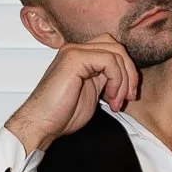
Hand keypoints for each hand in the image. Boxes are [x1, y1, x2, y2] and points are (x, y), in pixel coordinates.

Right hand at [5, 39, 139, 153]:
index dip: (127, 71)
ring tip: (116, 101)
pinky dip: (117, 80)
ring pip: (116, 52)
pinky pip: (109, 60)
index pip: (113, 50)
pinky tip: (110, 97)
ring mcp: (74, 52)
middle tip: (128, 97)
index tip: (128, 95)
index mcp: (80, 57)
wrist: (41, 124)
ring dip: (124, 80)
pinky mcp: (74, 59)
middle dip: (130, 73)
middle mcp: (76, 50)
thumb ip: (106, 79)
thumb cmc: (61, 114)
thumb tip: (126, 78)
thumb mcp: (92, 92)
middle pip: (116, 47)